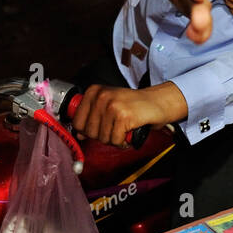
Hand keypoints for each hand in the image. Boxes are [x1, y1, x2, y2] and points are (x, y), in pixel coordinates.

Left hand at [71, 82, 187, 145]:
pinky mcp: (123, 116)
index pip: (77, 121)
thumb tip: (78, 134)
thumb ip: (91, 117)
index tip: (99, 128)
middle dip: (102, 136)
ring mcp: (112, 105)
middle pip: (89, 132)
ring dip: (114, 139)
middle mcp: (101, 96)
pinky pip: (115, 140)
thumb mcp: (108, 105)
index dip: (87, 131)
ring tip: (122, 129)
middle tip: (114, 129)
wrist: (156, 102)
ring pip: (102, 138)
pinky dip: (123, 141)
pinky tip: (128, 132)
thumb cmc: (132, 104)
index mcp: (93, 91)